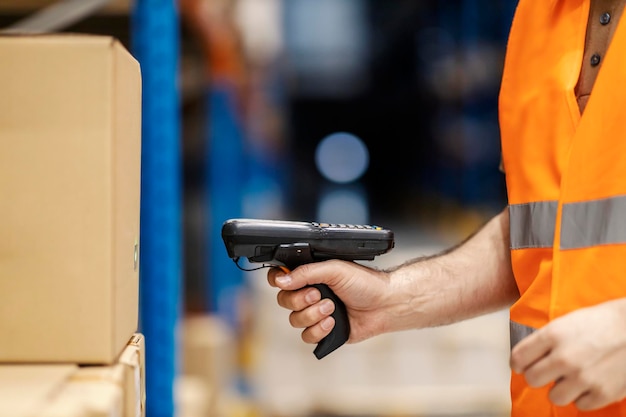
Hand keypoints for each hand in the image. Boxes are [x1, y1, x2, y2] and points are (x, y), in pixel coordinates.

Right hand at [267, 260, 392, 344]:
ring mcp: (314, 314)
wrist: (384, 304)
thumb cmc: (364, 283)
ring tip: (332, 308)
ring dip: (313, 314)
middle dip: (300, 300)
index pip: (280, 277)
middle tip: (319, 294)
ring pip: (294, 320)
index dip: (276, 280)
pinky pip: (306, 336)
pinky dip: (319, 329)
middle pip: (284, 300)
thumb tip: (281, 279)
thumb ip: (306, 273)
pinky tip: (333, 322)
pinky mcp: (323, 332)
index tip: (283, 282)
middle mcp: (309, 294)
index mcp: (310, 276)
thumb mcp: (334, 269)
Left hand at [510, 299, 625, 409]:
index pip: (518, 358)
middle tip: (548, 371)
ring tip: (571, 378)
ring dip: (561, 389)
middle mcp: (564, 358)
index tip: (523, 365)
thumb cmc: (603, 321)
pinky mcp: (603, 392)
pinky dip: (583, 396)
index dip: (519, 363)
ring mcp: (583, 377)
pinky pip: (580, 405)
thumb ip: (546, 339)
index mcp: (553, 335)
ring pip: (554, 397)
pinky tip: (590, 383)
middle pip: (532, 379)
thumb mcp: (567, 321)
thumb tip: (528, 356)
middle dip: (538, 375)